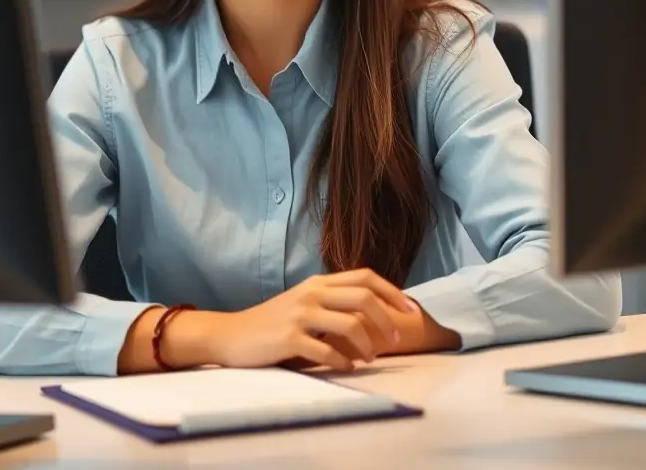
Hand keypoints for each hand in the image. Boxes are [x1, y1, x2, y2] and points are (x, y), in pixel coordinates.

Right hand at [209, 268, 416, 371]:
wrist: (233, 334)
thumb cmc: (273, 321)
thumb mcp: (304, 302)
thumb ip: (333, 301)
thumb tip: (374, 310)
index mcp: (319, 282)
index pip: (365, 276)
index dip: (393, 291)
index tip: (412, 310)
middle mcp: (312, 293)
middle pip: (363, 297)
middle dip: (388, 319)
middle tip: (398, 340)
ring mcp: (300, 314)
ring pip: (350, 323)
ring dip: (368, 344)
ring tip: (371, 358)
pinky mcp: (289, 338)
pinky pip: (327, 351)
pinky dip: (343, 362)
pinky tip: (347, 368)